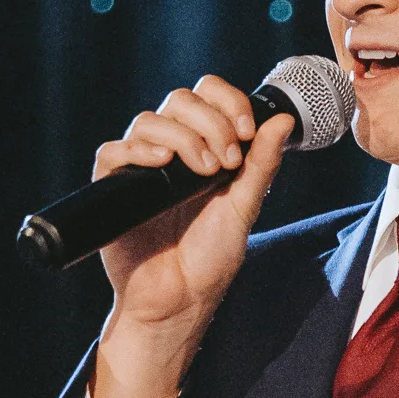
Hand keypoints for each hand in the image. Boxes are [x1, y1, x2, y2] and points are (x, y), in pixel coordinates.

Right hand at [88, 75, 295, 397]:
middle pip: (180, 100)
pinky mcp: (115, 186)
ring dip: (183, 136)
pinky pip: (114, 151)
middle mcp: (173, 150)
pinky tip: (161, 162)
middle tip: (226, 161)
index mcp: (205, 148)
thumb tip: (284, 120)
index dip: (228, 101)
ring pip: (149, 120)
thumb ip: (261, 164)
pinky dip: (137, 149)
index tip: (246, 131)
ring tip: (202, 172)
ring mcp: (142, 166)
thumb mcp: (244, 207)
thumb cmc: (210, 259)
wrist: (178, 301)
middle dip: (210, 122)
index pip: (208, 96)